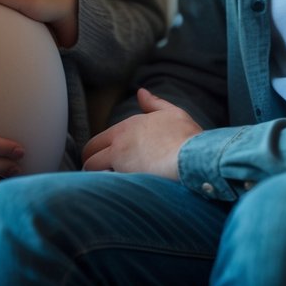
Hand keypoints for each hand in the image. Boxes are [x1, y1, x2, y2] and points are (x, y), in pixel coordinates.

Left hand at [81, 88, 200, 178]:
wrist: (196, 157)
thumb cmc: (188, 137)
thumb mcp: (173, 113)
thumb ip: (154, 103)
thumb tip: (141, 92)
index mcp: (127, 127)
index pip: (96, 142)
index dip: (98, 154)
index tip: (106, 163)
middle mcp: (119, 141)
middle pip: (89, 156)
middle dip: (92, 167)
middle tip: (104, 177)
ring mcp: (120, 159)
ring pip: (93, 171)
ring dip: (99, 178)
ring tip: (113, 186)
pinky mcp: (125, 176)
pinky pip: (106, 184)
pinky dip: (109, 189)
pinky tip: (121, 193)